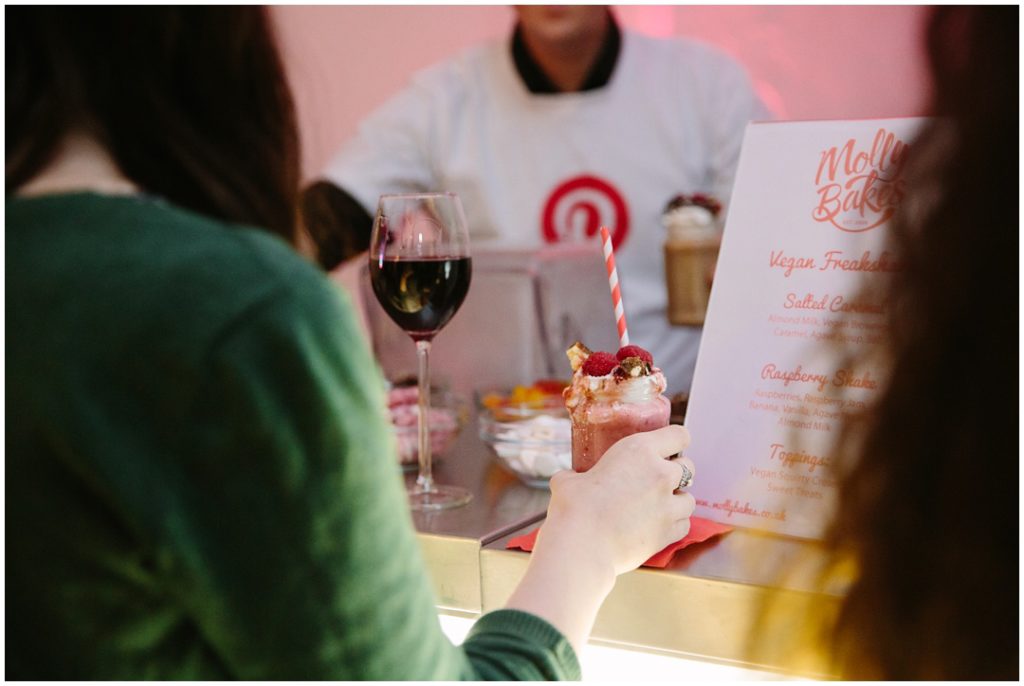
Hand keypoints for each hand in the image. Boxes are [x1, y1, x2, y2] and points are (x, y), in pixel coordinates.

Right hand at [540, 425, 695, 576]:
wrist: (582, 545)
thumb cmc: (574, 508)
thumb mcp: (569, 480)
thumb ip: (576, 475)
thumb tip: (570, 478)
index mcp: (639, 450)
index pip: (679, 435)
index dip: (675, 441)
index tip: (668, 448)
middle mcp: (660, 474)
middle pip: (688, 466)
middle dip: (676, 472)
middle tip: (657, 480)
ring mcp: (668, 505)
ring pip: (689, 498)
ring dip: (677, 500)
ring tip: (658, 506)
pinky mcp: (668, 533)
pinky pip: (684, 524)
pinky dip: (675, 524)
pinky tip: (658, 525)